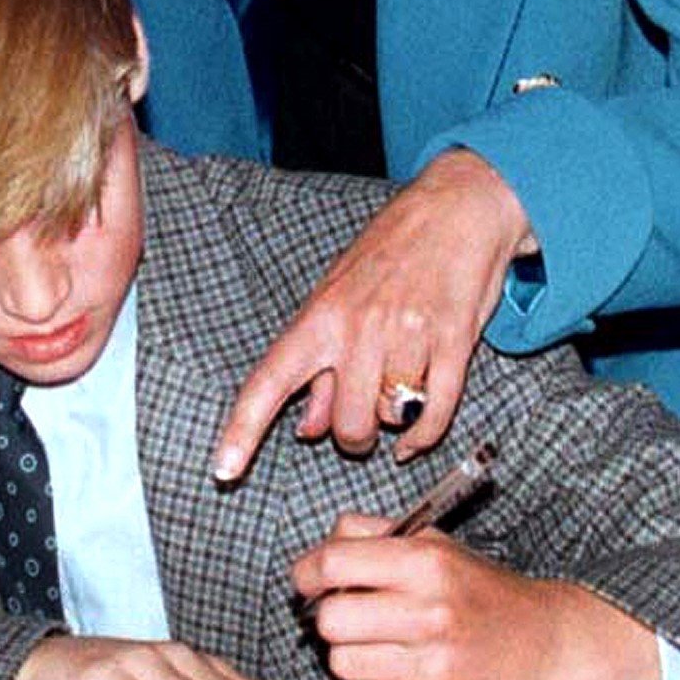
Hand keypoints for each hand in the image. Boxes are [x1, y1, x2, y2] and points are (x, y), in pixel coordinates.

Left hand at [212, 149, 532, 478]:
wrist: (457, 208)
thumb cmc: (390, 254)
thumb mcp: (337, 298)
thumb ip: (319, 368)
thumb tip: (305, 428)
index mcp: (319, 318)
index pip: (269, 382)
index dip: (242, 430)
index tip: (223, 470)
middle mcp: (358, 328)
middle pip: (347, 426)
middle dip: (354, 437)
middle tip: (361, 419)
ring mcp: (407, 334)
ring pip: (392, 419)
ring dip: (394, 422)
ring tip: (397, 390)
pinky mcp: (455, 340)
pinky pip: (437, 412)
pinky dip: (426, 435)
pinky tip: (417, 436)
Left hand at [289, 513, 658, 679]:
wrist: (549, 645)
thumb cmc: (480, 591)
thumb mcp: (433, 543)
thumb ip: (369, 534)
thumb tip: (316, 554)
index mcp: (426, 565)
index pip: (333, 564)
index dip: (308, 572)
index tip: (308, 580)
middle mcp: (431, 615)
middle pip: (329, 620)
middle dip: (332, 616)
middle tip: (352, 616)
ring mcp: (434, 668)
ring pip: (341, 662)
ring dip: (351, 653)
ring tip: (384, 644)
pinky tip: (402, 672)